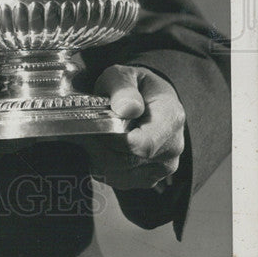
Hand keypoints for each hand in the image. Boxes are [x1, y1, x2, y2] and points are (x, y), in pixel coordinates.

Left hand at [81, 64, 185, 190]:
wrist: (148, 99)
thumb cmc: (134, 86)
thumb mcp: (124, 75)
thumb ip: (123, 88)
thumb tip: (128, 109)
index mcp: (171, 118)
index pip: (143, 145)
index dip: (113, 139)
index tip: (97, 125)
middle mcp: (173, 147)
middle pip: (126, 162)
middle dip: (98, 146)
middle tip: (85, 127)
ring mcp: (163, 166)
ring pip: (119, 175)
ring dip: (98, 157)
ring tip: (95, 134)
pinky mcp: (150, 178)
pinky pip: (119, 181)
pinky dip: (104, 167)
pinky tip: (103, 147)